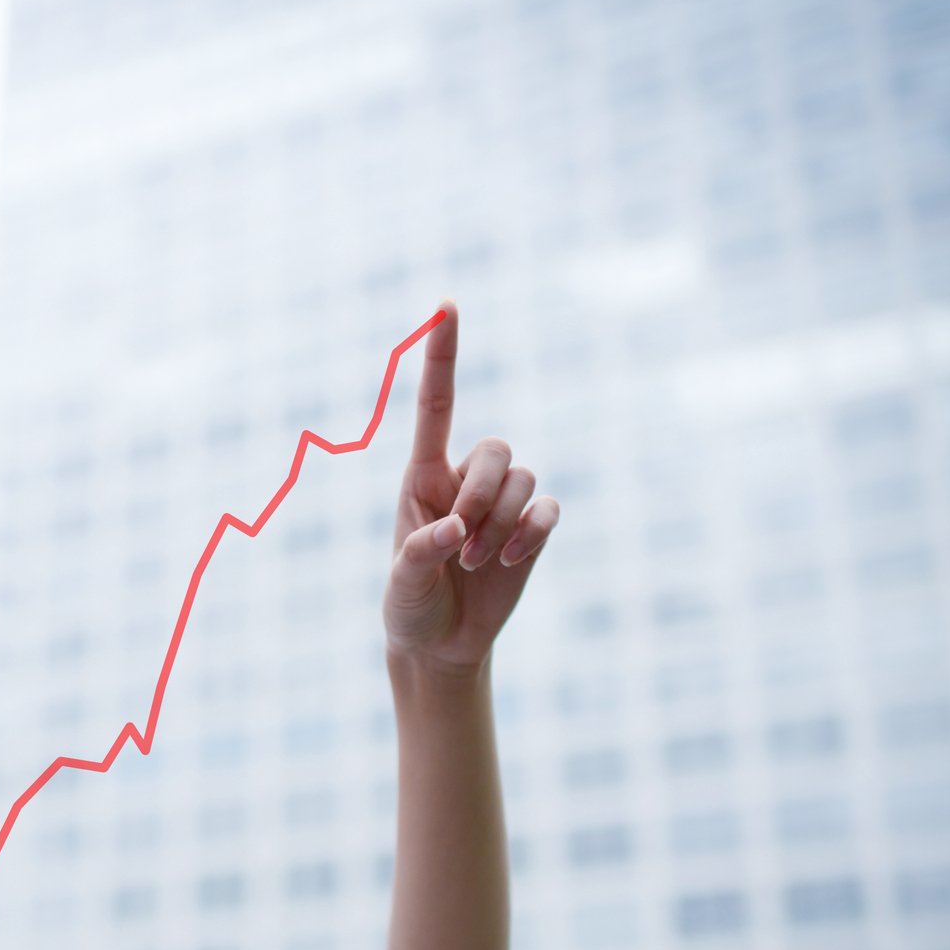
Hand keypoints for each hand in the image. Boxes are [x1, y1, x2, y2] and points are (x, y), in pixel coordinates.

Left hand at [383, 299, 559, 678]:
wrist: (440, 644)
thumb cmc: (409, 605)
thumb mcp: (401, 584)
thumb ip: (417, 554)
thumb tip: (452, 531)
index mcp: (421, 478)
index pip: (436, 405)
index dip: (442, 356)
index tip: (446, 306)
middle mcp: (463, 481)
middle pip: (494, 449)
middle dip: (484, 493)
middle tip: (462, 543)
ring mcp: (500, 504)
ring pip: (522, 479)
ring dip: (503, 522)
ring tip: (476, 562)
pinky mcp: (530, 530)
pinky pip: (547, 509)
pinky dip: (534, 531)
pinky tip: (513, 558)